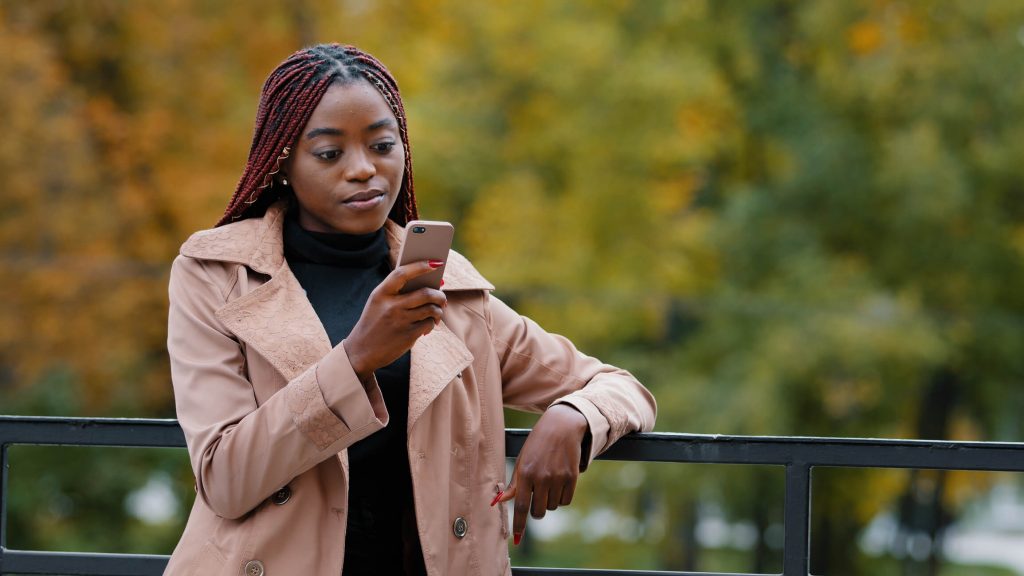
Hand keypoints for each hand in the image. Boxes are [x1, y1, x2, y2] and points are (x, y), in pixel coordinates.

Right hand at [343, 260, 446, 380]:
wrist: (361, 352)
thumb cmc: (374, 323)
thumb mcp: (378, 304)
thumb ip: (399, 293)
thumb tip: (432, 285)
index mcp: (380, 293)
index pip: (402, 273)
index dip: (420, 266)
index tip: (436, 263)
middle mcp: (391, 306)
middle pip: (425, 293)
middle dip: (439, 294)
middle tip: (442, 297)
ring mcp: (401, 321)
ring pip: (431, 308)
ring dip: (439, 309)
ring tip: (438, 311)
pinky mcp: (408, 335)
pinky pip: (429, 323)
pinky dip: (432, 322)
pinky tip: (429, 325)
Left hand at [496, 404, 589, 544]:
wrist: (562, 427)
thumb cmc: (537, 444)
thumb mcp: (522, 460)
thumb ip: (513, 484)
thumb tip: (499, 502)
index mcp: (525, 473)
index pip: (520, 506)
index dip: (519, 524)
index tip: (517, 538)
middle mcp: (541, 477)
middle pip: (538, 511)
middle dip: (536, 511)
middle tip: (536, 498)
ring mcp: (558, 478)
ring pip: (552, 507)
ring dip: (549, 501)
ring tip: (549, 482)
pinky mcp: (572, 477)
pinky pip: (566, 501)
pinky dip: (562, 497)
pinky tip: (559, 482)